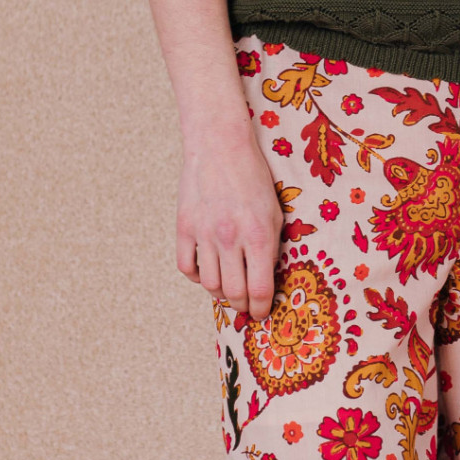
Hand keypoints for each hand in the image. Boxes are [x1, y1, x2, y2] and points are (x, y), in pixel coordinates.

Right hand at [177, 123, 284, 317]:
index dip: (261, 308)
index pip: (259, 289)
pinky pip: (186, 267)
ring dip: (220, 294)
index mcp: (258, 234)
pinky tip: (207, 271)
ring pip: (209, 284)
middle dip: (242, 306)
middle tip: (246, 306)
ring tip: (228, 288)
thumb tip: (266, 279)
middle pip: (233, 293)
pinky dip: (196, 277)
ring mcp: (204, 233)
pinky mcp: (184, 227)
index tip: (262, 313)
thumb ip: (271, 247)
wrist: (220, 146)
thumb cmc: (253, 178)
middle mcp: (230, 238)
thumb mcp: (275, 212)